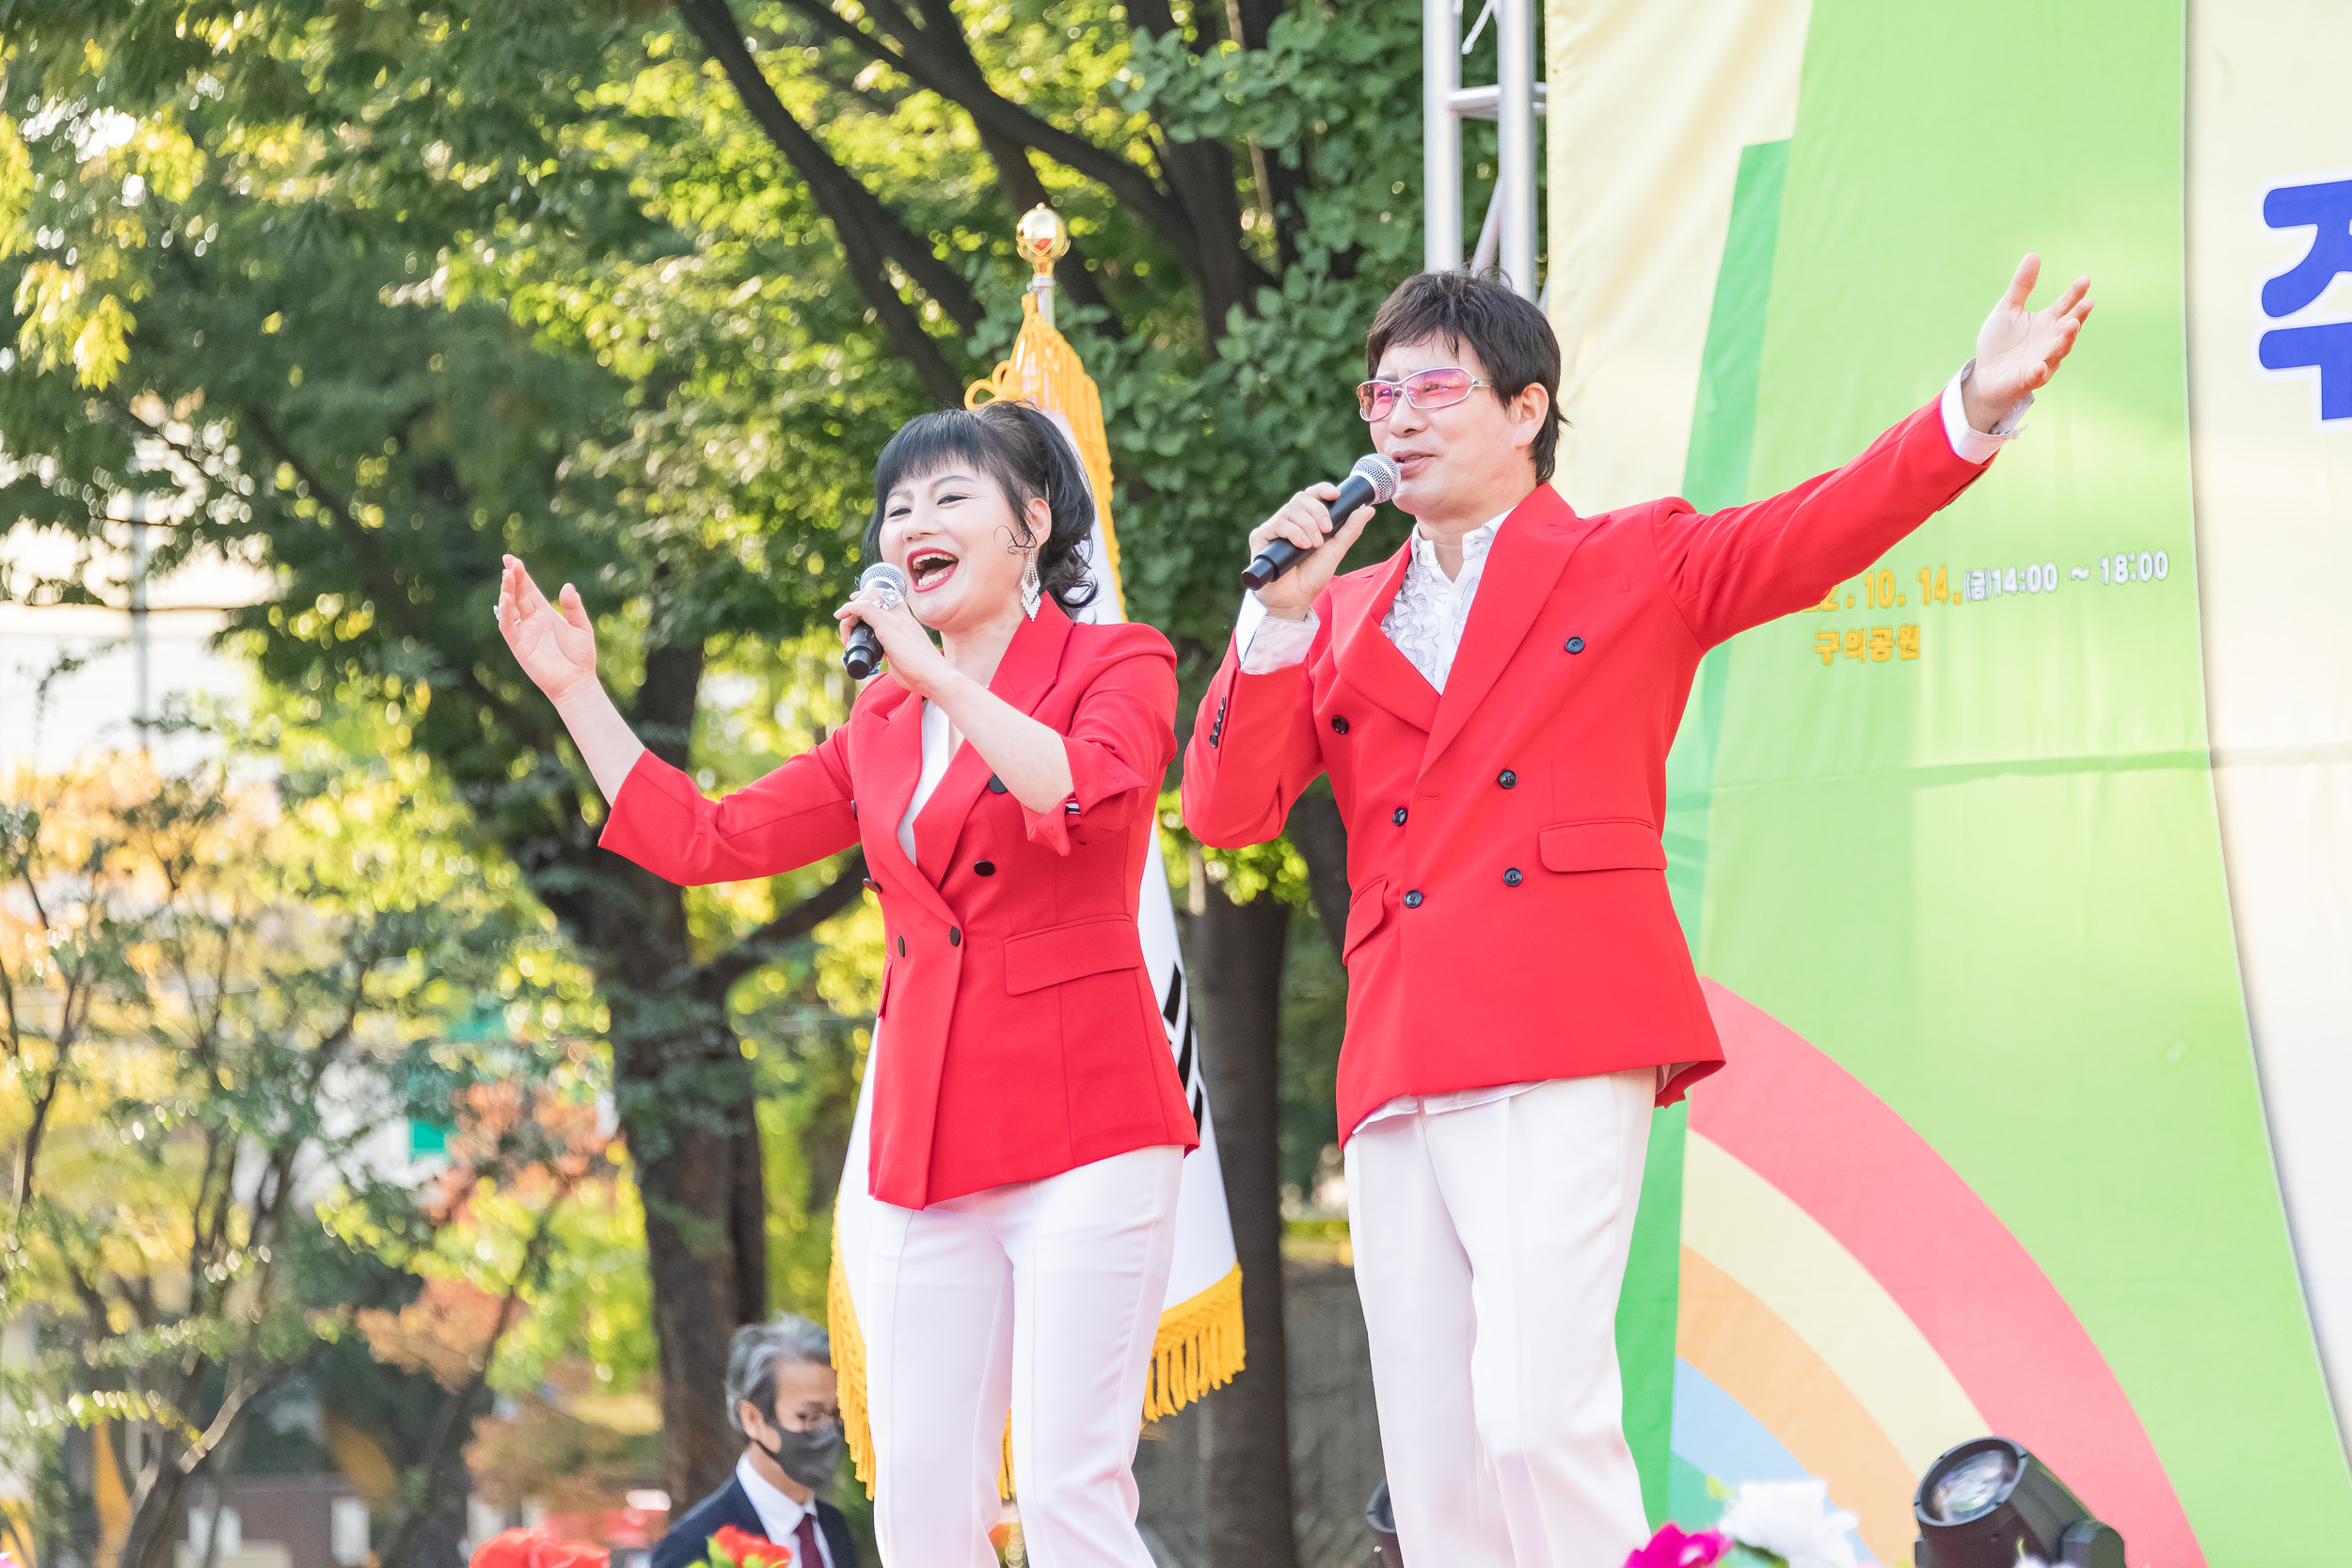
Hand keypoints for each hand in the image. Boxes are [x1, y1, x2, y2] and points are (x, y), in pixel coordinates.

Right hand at [496, 555, 599, 704]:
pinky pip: (508, 627)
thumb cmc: (580, 657)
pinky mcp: (519, 646)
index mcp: (546, 614)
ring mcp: (524, 633)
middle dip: (513, 578)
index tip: (512, 559)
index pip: (530, 590)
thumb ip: (574, 607)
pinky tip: (505, 599)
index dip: (522, 575)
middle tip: (508, 561)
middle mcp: (532, 621)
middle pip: (519, 595)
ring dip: (507, 591)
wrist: (577, 681)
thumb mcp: (582, 627)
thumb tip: (567, 586)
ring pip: (511, 607)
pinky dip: (505, 613)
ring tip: (507, 574)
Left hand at [834, 581, 951, 695]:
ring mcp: (896, 620)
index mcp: (909, 623)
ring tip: (843, 621)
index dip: (873, 599)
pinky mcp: (887, 626)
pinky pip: (863, 608)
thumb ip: (896, 652)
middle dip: (860, 597)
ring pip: (869, 597)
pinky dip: (848, 609)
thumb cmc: (922, 674)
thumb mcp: (906, 657)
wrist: (935, 676)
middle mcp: (903, 616)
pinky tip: (840, 616)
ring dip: (852, 607)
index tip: (860, 611)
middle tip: (847, 613)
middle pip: (879, 592)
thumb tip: (887, 657)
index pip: (892, 599)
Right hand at [1245, 484, 1375, 618]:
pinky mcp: (1260, 538)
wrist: (1294, 599)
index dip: (1322, 489)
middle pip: (1301, 499)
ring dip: (1307, 525)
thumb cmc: (1311, 577)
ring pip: (1290, 510)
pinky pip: (1277, 524)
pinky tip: (1303, 545)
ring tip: (1314, 544)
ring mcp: (1273, 528)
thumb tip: (1368, 510)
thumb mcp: (1335, 551)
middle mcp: (1287, 521)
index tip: (1335, 494)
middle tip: (1327, 530)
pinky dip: (1293, 532)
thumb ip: (1350, 530)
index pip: (1311, 495)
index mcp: (1304, 520)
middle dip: (1318, 512)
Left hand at [1965, 254, 2093, 430]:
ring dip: (2065, 339)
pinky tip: (2038, 365)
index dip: (2075, 294)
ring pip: (2058, 350)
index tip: (2085, 280)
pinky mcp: (2028, 380)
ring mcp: (2042, 361)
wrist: (1985, 375)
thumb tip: (2034, 255)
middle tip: (2088, 302)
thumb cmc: (2000, 342)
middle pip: (2068, 327)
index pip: (2065, 306)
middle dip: (2078, 315)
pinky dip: (2038, 371)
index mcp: (2047, 322)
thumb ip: (2021, 287)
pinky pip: (2035, 376)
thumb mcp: (2008, 310)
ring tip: (2072, 325)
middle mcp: (2050, 341)